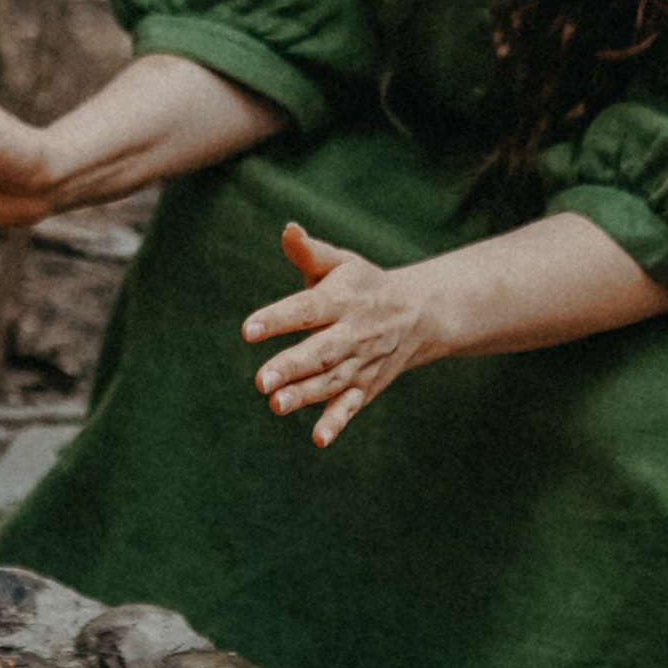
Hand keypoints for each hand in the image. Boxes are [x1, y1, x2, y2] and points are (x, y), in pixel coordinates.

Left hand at [242, 221, 435, 448]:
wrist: (419, 315)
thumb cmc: (364, 285)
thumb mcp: (341, 262)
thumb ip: (309, 252)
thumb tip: (288, 229)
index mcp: (343, 300)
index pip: (308, 309)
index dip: (278, 318)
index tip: (248, 330)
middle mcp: (353, 333)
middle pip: (320, 351)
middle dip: (292, 366)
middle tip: (261, 380)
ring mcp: (361, 363)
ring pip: (331, 382)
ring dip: (305, 395)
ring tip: (275, 404)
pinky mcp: (366, 387)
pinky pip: (351, 407)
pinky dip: (337, 422)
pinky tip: (319, 439)